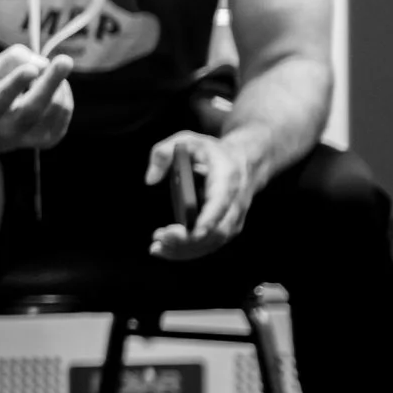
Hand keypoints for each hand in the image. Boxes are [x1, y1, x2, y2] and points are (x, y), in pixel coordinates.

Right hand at [0, 43, 73, 151]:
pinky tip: (51, 90)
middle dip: (51, 82)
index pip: (3, 96)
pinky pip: (65, 109)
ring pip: (55, 104)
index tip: (31, 70)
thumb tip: (43, 65)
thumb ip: (14, 58)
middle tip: (65, 60)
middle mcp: (8, 128)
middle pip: (34, 106)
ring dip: (56, 82)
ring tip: (43, 76)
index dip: (17, 82)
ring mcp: (30, 137)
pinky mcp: (49, 140)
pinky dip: (63, 92)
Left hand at [146, 131, 256, 259]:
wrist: (243, 161)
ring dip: (185, 249)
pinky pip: (210, 245)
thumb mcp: (185, 140)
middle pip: (217, 229)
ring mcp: (234, 218)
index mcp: (227, 177)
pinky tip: (164, 250)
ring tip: (156, 248)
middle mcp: (235, 202)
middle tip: (158, 239)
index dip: (208, 219)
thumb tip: (150, 180)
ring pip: (213, 242)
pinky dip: (188, 251)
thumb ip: (163, 153)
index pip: (221, 203)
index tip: (190, 231)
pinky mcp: (227, 228)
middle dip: (188, 239)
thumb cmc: (209, 151)